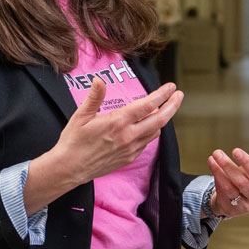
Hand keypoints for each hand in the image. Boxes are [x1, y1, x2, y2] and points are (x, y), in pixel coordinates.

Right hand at [42, 78, 182, 183]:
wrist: (70, 169)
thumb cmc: (73, 141)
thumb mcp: (81, 116)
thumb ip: (94, 97)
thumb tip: (100, 80)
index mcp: (117, 121)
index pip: (147, 105)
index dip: (162, 94)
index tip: (171, 86)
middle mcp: (128, 135)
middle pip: (160, 119)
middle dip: (172, 105)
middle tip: (179, 95)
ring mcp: (130, 148)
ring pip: (155, 131)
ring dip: (162, 119)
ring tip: (165, 108)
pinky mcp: (129, 158)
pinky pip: (146, 143)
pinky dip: (151, 132)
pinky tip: (148, 126)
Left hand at [207, 147, 248, 216]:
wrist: (238, 194)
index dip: (248, 163)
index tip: (236, 150)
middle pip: (243, 182)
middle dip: (229, 166)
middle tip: (217, 152)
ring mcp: (245, 205)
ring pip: (231, 187)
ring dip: (220, 170)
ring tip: (213, 156)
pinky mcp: (233, 209)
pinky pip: (223, 192)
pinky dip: (217, 177)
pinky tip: (212, 165)